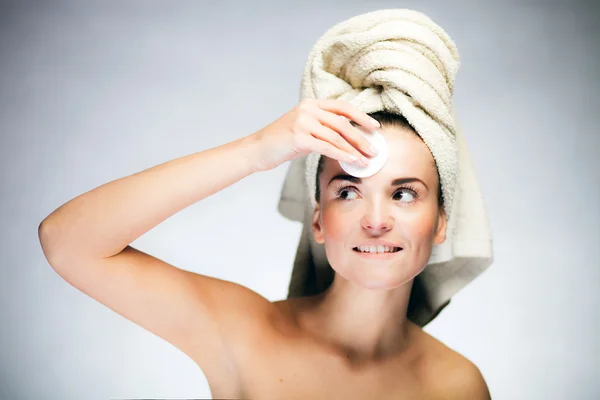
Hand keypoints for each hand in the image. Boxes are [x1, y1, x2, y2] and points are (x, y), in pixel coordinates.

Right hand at [250, 99, 380, 170]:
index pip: (343, 107)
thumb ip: (323, 127)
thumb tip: (348, 137)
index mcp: (311, 104)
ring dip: (355, 150)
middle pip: (343, 124)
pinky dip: (342, 154)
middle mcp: (308, 109)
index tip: (375, 127)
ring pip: (337, 136)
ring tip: (367, 160)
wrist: (257, 150)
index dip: (361, 117)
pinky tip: (352, 161)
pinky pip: (327, 147)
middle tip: (374, 150)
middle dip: (362, 138)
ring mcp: (303, 122)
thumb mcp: (303, 128)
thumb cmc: (281, 143)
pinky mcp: (299, 137)